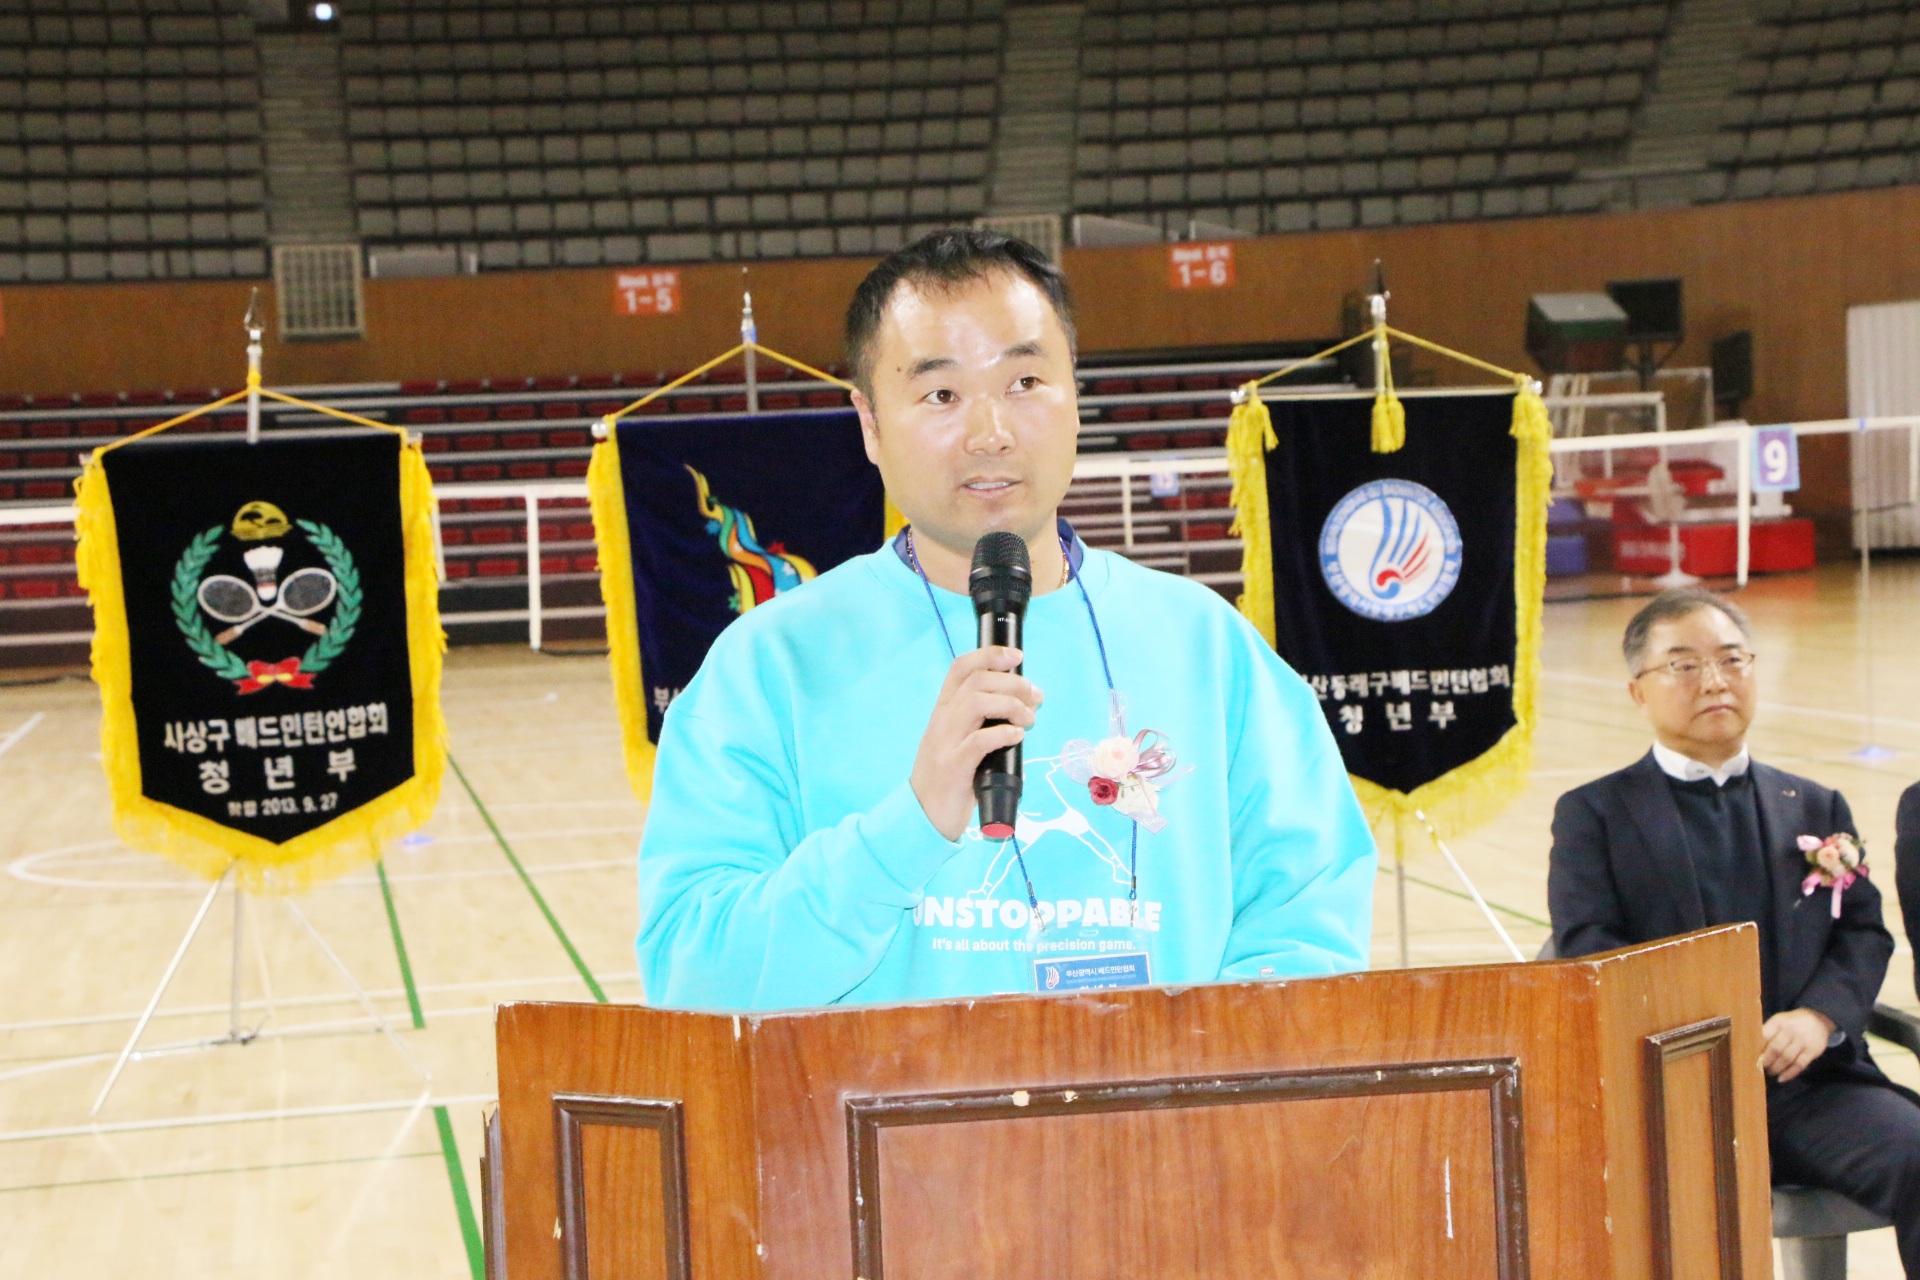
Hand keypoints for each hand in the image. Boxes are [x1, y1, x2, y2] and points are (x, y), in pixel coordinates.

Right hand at [910, 646, 1041, 841]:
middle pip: (976, 681)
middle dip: (1012, 682)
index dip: (990, 655)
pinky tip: (1017, 736)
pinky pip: (978, 741)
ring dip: (1011, 705)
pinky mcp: (953, 767)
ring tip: (1029, 719)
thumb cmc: (949, 779)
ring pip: (976, 703)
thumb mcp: (961, 742)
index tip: (1017, 656)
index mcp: (944, 711)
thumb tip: (1022, 711)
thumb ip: (982, 724)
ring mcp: (945, 743)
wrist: (923, 816)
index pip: (961, 668)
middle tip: (1035, 698)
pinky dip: (1003, 733)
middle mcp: (942, 721)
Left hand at [1759, 1008, 1836, 1081]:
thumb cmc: (1792, 1023)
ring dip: (1776, 1068)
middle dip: (1766, 1061)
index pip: (1764, 1036)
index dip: (1757, 1048)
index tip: (1750, 1057)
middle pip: (1775, 1049)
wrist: (1819, 1020)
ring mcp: (1802, 1041)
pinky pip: (1799, 1064)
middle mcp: (1790, 1031)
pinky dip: (1789, 1073)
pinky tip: (1781, 1079)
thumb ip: (1768, 1033)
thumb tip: (1753, 1049)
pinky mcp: (1812, 1051)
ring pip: (1787, 1058)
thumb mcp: (1779, 1021)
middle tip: (1761, 1068)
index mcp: (1779, 1022)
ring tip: (1770, 1073)